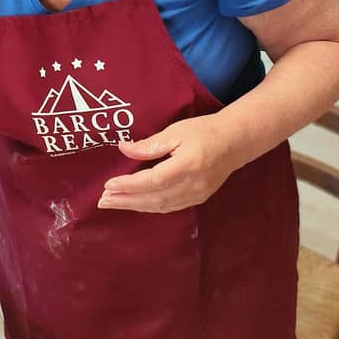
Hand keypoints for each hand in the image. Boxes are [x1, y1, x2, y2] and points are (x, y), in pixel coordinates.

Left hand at [98, 115, 241, 212]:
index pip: (153, 180)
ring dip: (134, 206)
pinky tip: (134, 203)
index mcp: (188, 165)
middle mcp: (192, 184)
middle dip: (125, 201)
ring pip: (160, 206)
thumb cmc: (205, 131)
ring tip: (113, 203)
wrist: (236, 142)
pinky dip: (149, 206)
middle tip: (103, 201)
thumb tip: (123, 149)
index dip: (129, 185)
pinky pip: (168, 207)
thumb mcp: (176, 132)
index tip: (109, 185)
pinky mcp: (197, 199)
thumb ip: (150, 144)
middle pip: (153, 198)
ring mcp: (196, 195)